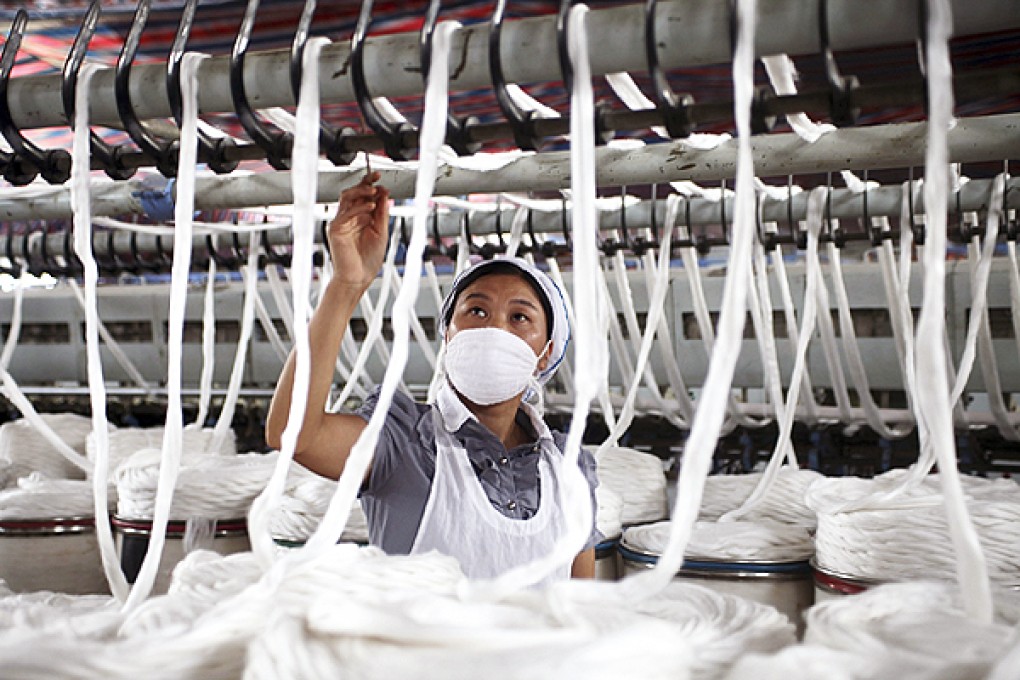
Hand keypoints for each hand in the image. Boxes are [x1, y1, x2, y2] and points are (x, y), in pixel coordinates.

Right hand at [328, 171, 389, 289]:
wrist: (358, 278)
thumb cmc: (368, 260)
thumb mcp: (380, 232)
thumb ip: (382, 214)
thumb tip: (384, 194)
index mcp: (359, 218)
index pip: (362, 196)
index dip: (370, 185)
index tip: (379, 179)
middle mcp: (348, 218)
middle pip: (352, 193)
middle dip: (364, 183)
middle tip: (375, 177)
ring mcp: (341, 223)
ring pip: (346, 198)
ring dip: (360, 192)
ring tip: (373, 191)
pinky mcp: (336, 230)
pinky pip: (346, 213)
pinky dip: (359, 208)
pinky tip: (371, 207)